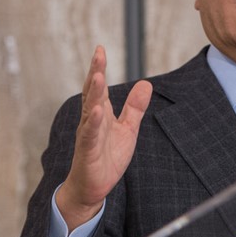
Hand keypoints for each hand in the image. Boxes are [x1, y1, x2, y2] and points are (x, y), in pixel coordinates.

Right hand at [56, 46, 151, 230]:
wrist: (93, 187)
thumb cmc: (107, 157)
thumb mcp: (128, 129)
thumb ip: (135, 107)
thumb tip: (146, 83)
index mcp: (101, 114)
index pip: (100, 87)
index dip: (99, 68)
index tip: (100, 49)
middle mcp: (92, 120)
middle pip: (93, 93)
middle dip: (95, 73)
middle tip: (98, 54)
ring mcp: (88, 135)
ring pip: (90, 110)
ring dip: (93, 93)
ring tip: (97, 76)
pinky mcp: (88, 151)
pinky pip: (90, 134)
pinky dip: (93, 122)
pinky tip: (97, 110)